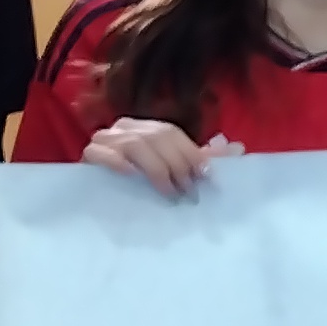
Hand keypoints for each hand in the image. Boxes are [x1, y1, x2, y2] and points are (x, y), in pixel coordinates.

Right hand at [84, 119, 237, 198]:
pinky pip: (99, 153)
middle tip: (189, 192)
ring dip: (157, 169)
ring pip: (133, 144)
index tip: (206, 178)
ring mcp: (104, 139)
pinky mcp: (88, 156)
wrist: (99, 199)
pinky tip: (133, 177)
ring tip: (169, 192)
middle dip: (177, 165)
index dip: (190, 153)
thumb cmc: (140, 184)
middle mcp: (124, 127)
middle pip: (155, 137)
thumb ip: (201, 160)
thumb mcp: (173, 171)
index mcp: (145, 126)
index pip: (171, 132)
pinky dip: (117, 163)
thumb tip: (238, 150)